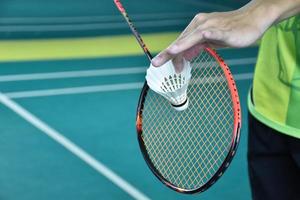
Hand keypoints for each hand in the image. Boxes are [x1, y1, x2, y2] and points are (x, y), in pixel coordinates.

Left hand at [151, 6, 272, 67]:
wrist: (253, 19)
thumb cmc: (231, 30)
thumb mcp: (210, 41)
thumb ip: (197, 46)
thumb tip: (185, 56)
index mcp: (197, 27)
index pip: (180, 42)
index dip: (170, 54)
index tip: (160, 64)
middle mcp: (200, 24)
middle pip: (181, 40)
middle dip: (168, 53)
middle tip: (155, 63)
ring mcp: (211, 26)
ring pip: (191, 37)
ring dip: (179, 46)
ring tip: (168, 53)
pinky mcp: (222, 30)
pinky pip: (209, 34)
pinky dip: (199, 39)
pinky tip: (190, 44)